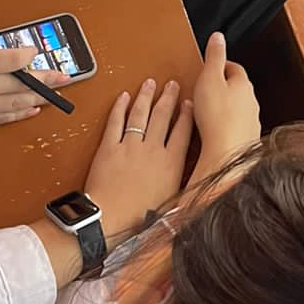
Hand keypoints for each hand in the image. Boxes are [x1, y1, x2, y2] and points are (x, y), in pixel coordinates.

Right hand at [0, 7, 67, 135]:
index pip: (11, 60)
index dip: (27, 55)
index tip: (35, 50)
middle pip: (22, 83)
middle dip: (45, 79)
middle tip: (65, 76)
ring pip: (18, 102)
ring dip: (39, 97)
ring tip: (56, 92)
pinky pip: (5, 117)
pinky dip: (21, 113)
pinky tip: (33, 109)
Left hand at [85, 78, 192, 242]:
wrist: (111, 219)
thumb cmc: (139, 217)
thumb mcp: (172, 202)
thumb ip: (182, 185)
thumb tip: (194, 183)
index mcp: (171, 163)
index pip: (183, 131)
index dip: (187, 114)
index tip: (189, 103)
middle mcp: (152, 150)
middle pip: (163, 116)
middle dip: (169, 97)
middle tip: (172, 85)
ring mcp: (130, 146)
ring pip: (141, 113)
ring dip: (147, 96)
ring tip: (151, 84)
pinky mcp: (109, 147)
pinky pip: (116, 121)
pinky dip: (120, 107)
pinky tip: (124, 97)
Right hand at [189, 32, 260, 186]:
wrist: (226, 154)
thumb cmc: (217, 118)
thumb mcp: (209, 78)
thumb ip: (214, 56)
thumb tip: (218, 37)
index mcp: (243, 84)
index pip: (233, 67)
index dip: (220, 65)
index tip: (210, 66)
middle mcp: (251, 101)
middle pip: (236, 88)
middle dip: (222, 86)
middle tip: (205, 87)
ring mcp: (250, 121)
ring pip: (236, 108)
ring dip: (224, 107)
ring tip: (206, 110)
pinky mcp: (245, 139)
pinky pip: (233, 126)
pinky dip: (224, 125)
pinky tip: (212, 130)